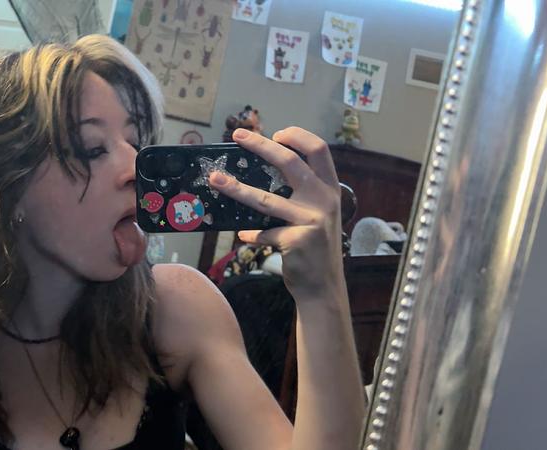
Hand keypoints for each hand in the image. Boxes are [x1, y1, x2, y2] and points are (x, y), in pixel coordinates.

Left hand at [208, 127, 344, 301]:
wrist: (323, 286)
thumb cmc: (315, 247)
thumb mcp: (319, 215)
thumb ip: (302, 195)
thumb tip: (261, 175)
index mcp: (330, 189)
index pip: (319, 149)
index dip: (297, 136)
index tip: (276, 132)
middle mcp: (324, 200)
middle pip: (290, 162)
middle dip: (261, 145)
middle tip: (237, 136)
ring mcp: (311, 220)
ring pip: (264, 198)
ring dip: (235, 188)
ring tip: (215, 179)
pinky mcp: (295, 240)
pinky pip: (262, 233)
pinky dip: (251, 234)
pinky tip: (245, 236)